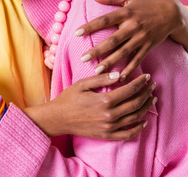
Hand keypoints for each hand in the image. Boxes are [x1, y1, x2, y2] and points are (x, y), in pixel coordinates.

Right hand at [27, 72, 154, 139]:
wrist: (58, 118)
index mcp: (104, 100)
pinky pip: (128, 133)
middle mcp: (110, 115)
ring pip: (135, 117)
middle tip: (152, 85)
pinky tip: (144, 121)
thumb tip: (119, 75)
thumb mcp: (82, 84)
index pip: (129, 90)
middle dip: (147, 93)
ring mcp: (110, 126)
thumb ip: (101, 79)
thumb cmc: (68, 99)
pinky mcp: (107, 135)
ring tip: (151, 99)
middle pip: (136, 103)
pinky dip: (138, 128)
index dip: (140, 82)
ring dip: (146, 107)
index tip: (146, 76)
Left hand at [76, 0, 187, 78]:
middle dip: (97, 50)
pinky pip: (137, 59)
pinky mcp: (148, 46)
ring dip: (110, 62)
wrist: (172, 13)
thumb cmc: (148, 3)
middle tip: (83, 58)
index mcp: (126, 13)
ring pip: (123, 52)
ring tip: (97, 71)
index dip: (90, 26)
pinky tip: (120, 77)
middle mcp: (133, 27)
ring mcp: (141, 38)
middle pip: (112, 41)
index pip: (104, 20)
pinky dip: (129, 69)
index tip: (76, 33)